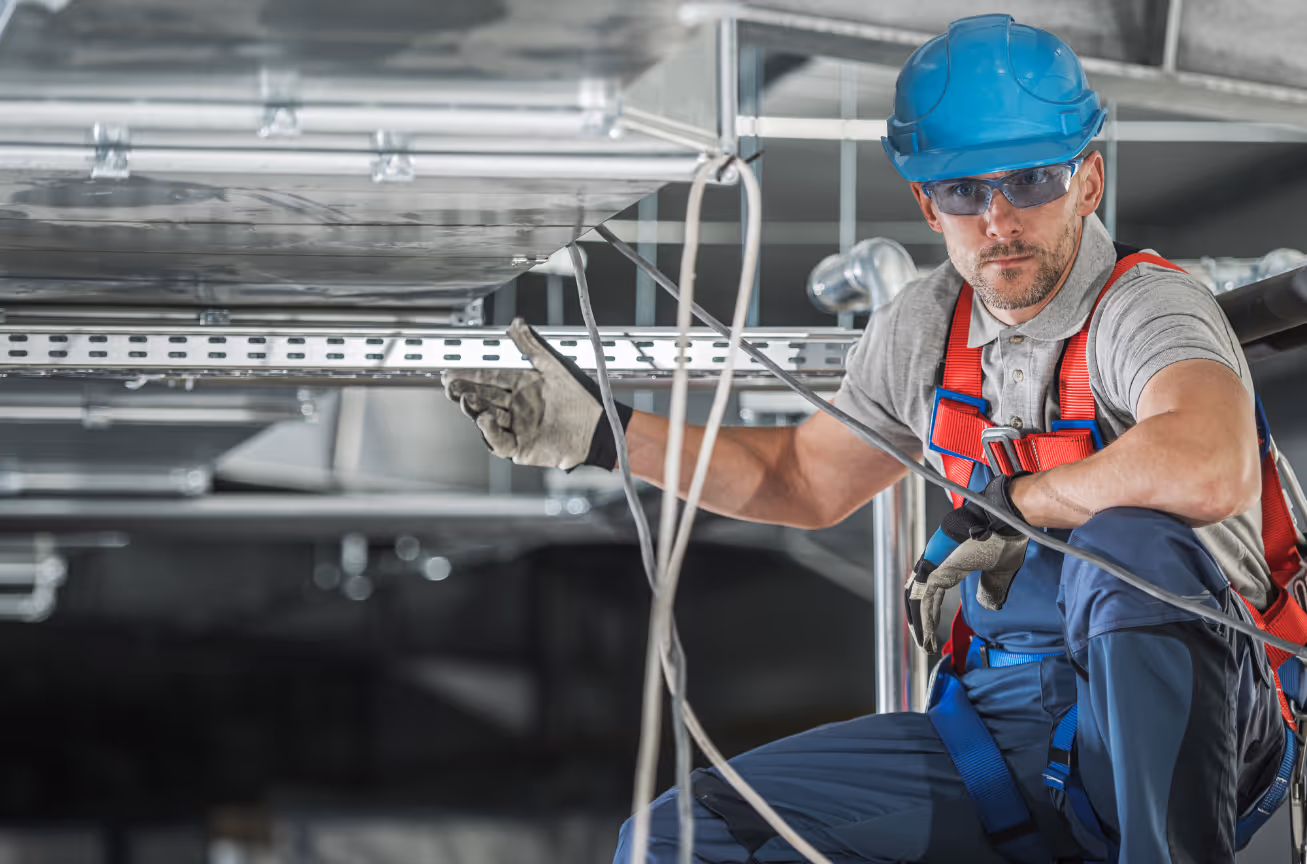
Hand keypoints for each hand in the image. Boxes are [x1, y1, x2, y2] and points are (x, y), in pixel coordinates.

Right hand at [442, 318, 631, 469]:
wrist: (598, 427)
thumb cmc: (582, 397)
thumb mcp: (554, 366)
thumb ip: (532, 346)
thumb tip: (516, 323)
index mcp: (523, 386)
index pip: (490, 378)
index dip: (470, 375)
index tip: (451, 372)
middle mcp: (517, 407)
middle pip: (483, 398)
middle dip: (464, 391)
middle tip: (450, 385)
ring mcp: (518, 427)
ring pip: (486, 417)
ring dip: (474, 408)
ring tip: (465, 399)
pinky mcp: (521, 447)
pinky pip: (499, 441)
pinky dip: (489, 432)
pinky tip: (484, 418)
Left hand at [904, 474, 1028, 652]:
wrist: (1003, 516)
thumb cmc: (1004, 536)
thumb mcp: (1000, 571)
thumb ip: (992, 588)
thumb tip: (989, 605)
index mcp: (949, 563)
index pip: (932, 593)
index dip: (931, 613)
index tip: (931, 632)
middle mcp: (935, 561)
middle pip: (919, 598)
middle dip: (921, 622)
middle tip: (924, 644)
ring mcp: (931, 560)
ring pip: (917, 598)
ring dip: (919, 623)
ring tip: (924, 644)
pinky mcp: (932, 563)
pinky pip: (921, 594)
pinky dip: (921, 615)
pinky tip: (923, 631)